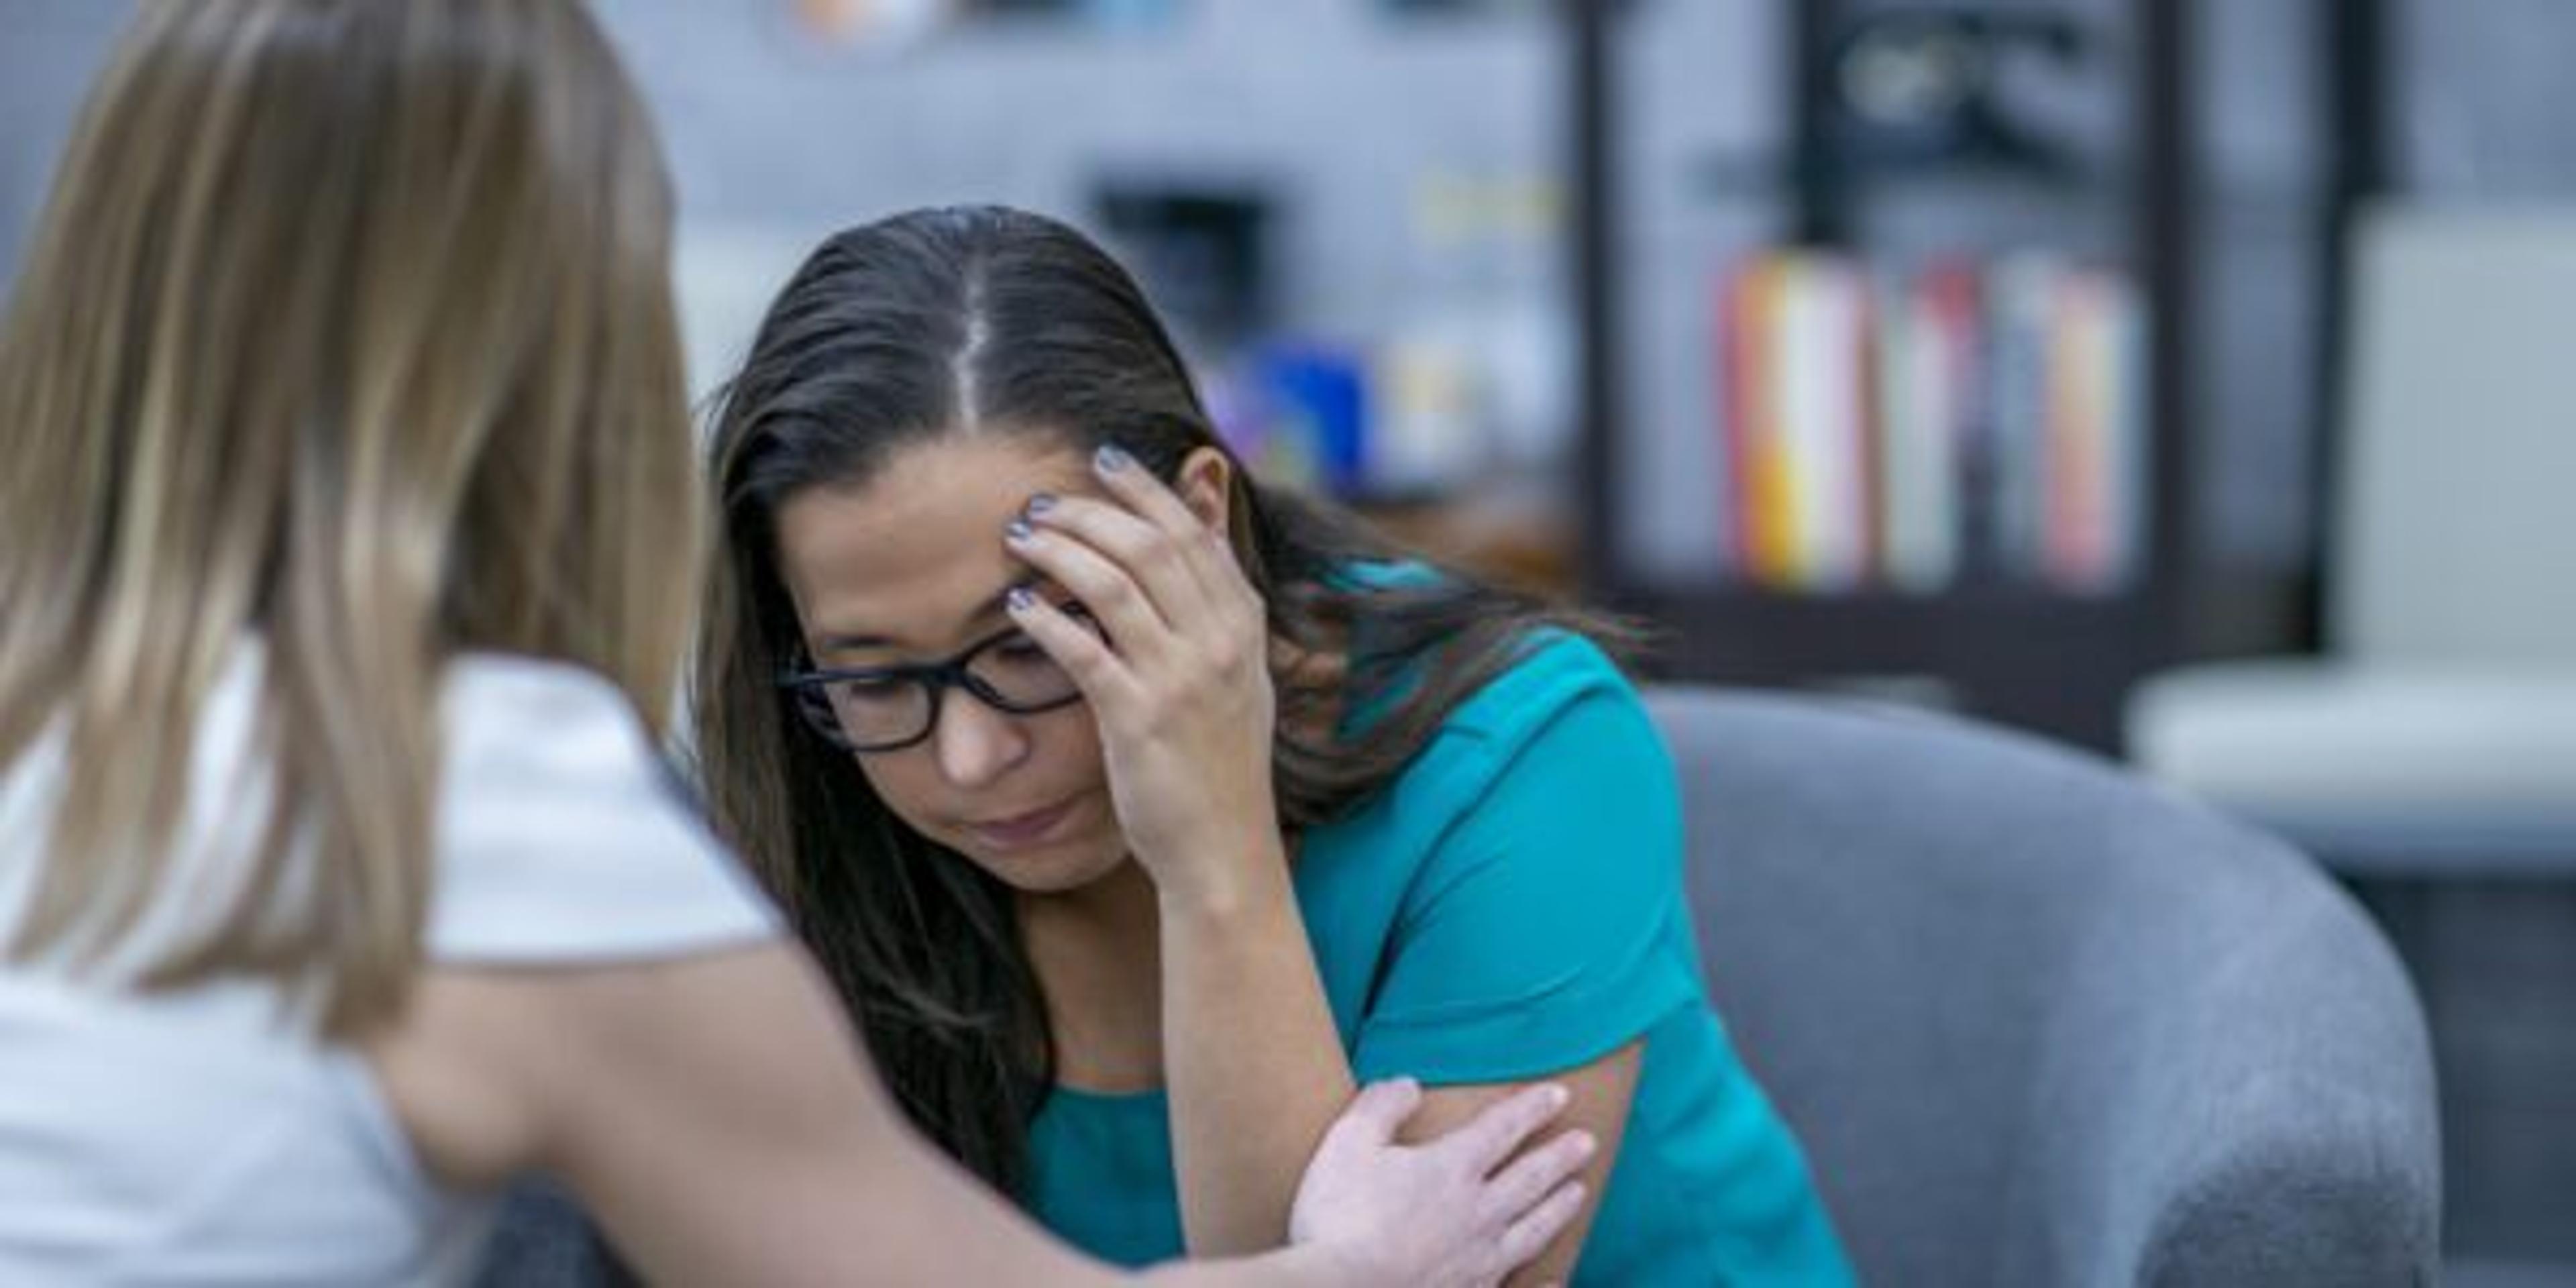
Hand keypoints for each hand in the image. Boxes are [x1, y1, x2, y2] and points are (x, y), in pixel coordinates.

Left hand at [1003, 443, 1281, 906]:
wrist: (1224, 848)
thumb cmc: (1219, 760)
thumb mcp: (1239, 672)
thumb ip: (1218, 601)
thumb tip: (1205, 520)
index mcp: (1244, 624)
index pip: (1193, 531)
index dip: (1146, 488)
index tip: (1103, 460)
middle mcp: (1218, 642)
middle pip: (1149, 544)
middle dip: (1089, 511)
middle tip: (1040, 502)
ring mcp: (1182, 679)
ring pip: (1114, 583)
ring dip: (1060, 550)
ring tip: (1020, 537)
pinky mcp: (1139, 719)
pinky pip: (1085, 650)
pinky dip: (1046, 619)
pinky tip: (1016, 604)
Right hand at [1289, 1078, 1595, 1287]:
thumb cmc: (1338, 1216)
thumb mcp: (1348, 1142)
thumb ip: (1381, 1106)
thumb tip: (1409, 1085)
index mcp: (1451, 1168)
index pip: (1502, 1129)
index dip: (1531, 1108)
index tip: (1559, 1094)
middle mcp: (1477, 1212)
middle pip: (1530, 1178)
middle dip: (1560, 1157)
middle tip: (1588, 1142)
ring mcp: (1477, 1260)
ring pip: (1533, 1229)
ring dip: (1559, 1208)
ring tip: (1579, 1193)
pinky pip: (1519, 1287)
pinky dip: (1544, 1285)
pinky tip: (1558, 1283)